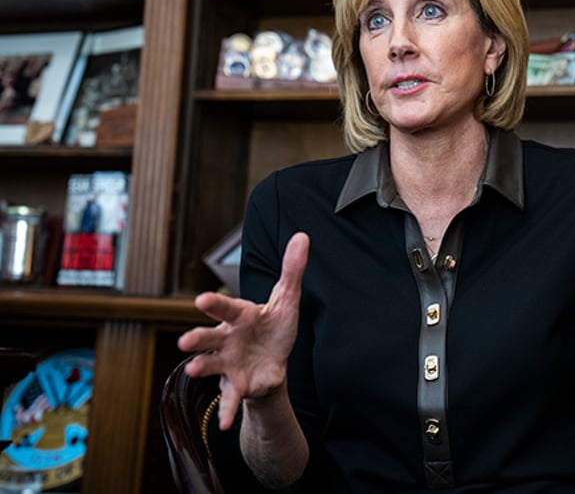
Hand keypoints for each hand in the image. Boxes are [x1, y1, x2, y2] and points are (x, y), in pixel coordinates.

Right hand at [177, 232, 309, 429]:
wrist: (274, 363)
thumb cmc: (274, 328)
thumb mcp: (286, 299)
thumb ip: (291, 270)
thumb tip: (302, 237)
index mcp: (240, 316)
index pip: (226, 307)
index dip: (214, 305)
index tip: (200, 300)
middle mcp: (227, 339)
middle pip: (209, 336)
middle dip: (197, 338)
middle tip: (185, 341)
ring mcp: (228, 363)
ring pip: (211, 365)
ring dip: (201, 368)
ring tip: (193, 371)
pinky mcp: (236, 385)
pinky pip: (230, 399)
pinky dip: (226, 411)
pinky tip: (223, 424)